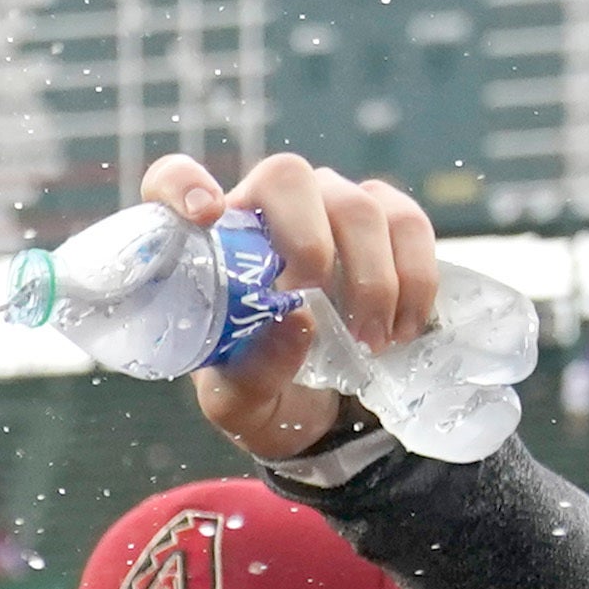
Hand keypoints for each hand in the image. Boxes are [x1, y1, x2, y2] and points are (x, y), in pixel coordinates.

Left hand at [142, 147, 439, 463]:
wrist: (330, 411)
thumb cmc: (267, 392)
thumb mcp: (242, 404)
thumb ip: (252, 374)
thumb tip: (298, 322)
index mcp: (211, 244)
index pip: (174, 181)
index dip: (182, 183)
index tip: (206, 214)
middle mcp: (268, 208)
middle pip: (287, 177)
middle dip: (307, 240)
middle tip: (314, 302)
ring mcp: (332, 205)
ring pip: (358, 205)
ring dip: (372, 279)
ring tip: (371, 343)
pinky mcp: (389, 218)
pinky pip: (408, 223)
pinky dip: (415, 278)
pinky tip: (406, 328)